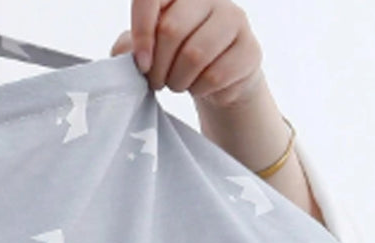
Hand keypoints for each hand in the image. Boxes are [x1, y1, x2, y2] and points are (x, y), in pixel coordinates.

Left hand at [110, 0, 265, 108]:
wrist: (218, 81)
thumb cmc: (176, 61)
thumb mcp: (148, 52)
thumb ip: (129, 47)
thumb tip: (124, 51)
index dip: (141, 30)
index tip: (141, 63)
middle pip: (171, 30)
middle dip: (157, 67)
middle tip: (157, 81)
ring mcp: (234, 20)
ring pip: (194, 55)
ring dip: (178, 81)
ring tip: (177, 83)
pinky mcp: (249, 48)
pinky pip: (215, 76)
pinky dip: (199, 90)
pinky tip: (200, 86)